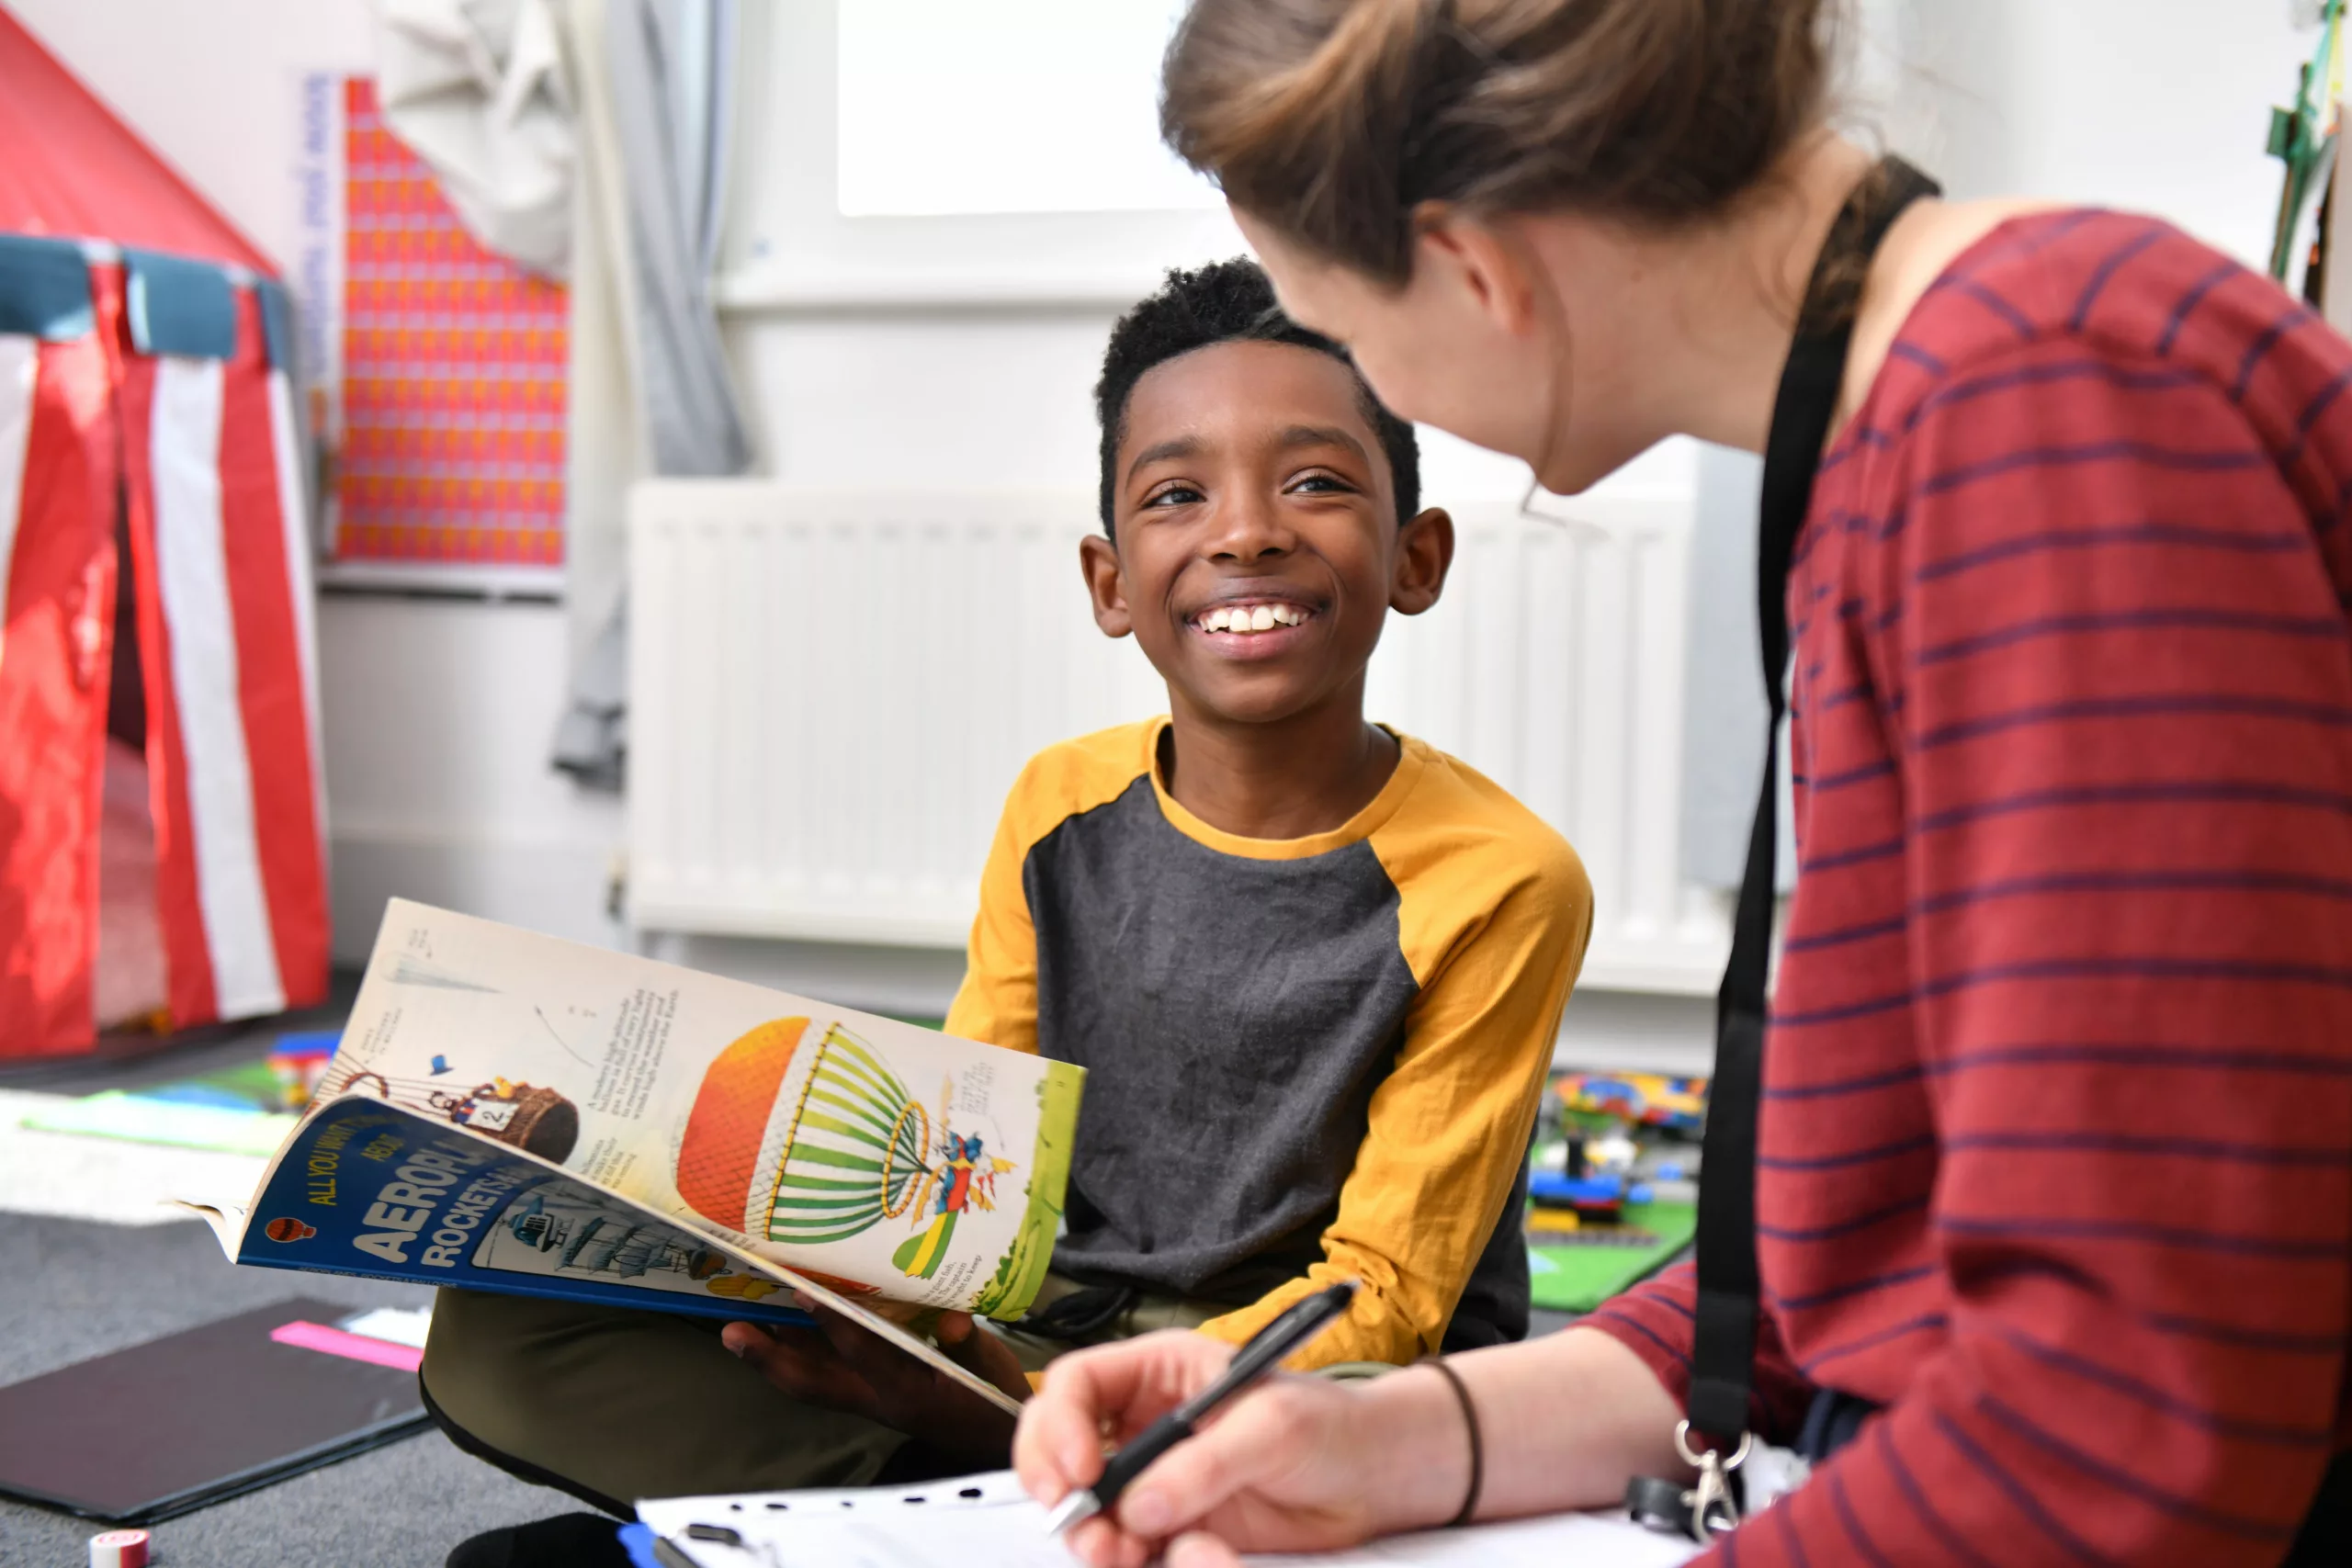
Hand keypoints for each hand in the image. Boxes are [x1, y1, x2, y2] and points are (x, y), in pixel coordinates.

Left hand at [722, 1295, 1032, 1467]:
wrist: (989, 1437)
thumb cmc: (991, 1397)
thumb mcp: (989, 1369)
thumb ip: (969, 1345)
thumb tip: (952, 1321)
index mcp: (906, 1391)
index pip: (864, 1355)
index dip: (834, 1325)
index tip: (804, 1292)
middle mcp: (875, 1398)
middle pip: (811, 1384)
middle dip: (769, 1359)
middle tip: (732, 1331)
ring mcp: (865, 1398)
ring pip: (809, 1381)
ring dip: (773, 1356)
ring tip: (738, 1326)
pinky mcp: (865, 1392)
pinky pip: (821, 1375)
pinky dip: (797, 1352)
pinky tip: (781, 1326)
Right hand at [1013, 1330, 1432, 1567]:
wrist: (1371, 1481)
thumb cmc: (1329, 1426)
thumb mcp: (1272, 1427)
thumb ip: (1204, 1463)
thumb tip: (1140, 1504)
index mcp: (1158, 1372)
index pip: (1076, 1385)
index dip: (1061, 1426)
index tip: (1079, 1473)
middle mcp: (1143, 1424)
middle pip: (1062, 1448)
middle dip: (1062, 1490)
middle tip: (1086, 1527)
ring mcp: (1155, 1479)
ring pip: (1090, 1509)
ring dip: (1095, 1537)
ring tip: (1123, 1555)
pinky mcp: (1173, 1528)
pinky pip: (1131, 1548)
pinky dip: (1136, 1559)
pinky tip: (1180, 1556)